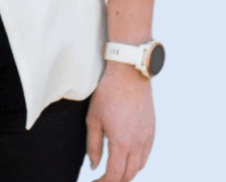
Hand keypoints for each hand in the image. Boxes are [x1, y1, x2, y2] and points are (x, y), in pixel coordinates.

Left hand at [86, 64, 154, 181]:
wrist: (129, 73)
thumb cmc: (107, 93)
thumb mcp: (93, 118)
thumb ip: (93, 145)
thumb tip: (94, 166)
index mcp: (122, 143)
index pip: (115, 175)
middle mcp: (138, 144)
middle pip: (129, 175)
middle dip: (115, 180)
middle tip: (103, 178)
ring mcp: (147, 137)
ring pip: (139, 167)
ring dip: (127, 172)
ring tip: (114, 169)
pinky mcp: (152, 130)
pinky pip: (146, 154)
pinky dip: (136, 161)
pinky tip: (127, 156)